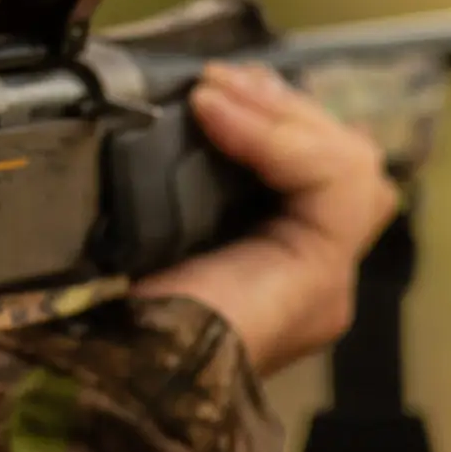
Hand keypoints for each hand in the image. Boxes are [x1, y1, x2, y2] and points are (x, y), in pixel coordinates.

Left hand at [131, 62, 398, 375]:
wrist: (105, 370)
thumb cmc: (100, 308)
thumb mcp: (139, 221)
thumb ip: (171, 177)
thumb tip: (174, 106)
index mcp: (266, 260)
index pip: (314, 166)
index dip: (275, 115)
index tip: (213, 86)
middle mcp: (306, 271)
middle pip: (342, 158)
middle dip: (283, 106)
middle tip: (218, 82)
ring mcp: (322, 276)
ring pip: (351, 163)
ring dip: (280, 113)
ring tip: (216, 93)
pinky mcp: (321, 273)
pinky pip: (334, 181)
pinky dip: (278, 135)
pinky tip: (220, 115)